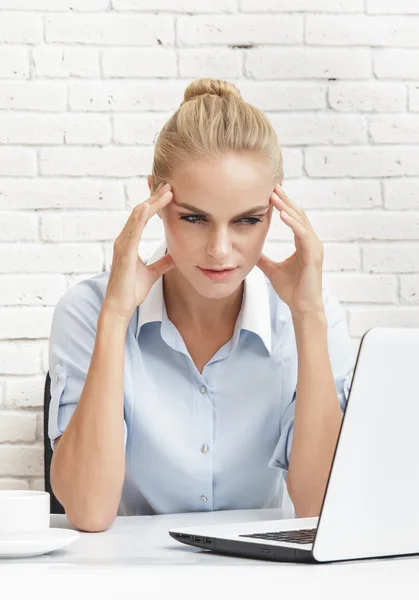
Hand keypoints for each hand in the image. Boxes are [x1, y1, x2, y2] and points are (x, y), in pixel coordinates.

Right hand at [102, 183, 174, 321]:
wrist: (120, 306)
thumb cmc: (131, 290)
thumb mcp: (152, 273)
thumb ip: (162, 263)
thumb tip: (175, 255)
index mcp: (129, 242)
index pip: (142, 216)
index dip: (154, 203)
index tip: (168, 192)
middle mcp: (124, 239)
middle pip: (140, 211)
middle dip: (154, 197)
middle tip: (169, 184)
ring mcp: (122, 244)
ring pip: (137, 216)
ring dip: (152, 202)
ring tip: (167, 191)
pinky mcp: (124, 252)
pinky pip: (133, 229)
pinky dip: (141, 216)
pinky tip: (149, 206)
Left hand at [257, 184, 324, 316]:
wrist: (302, 308)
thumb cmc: (292, 290)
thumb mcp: (272, 269)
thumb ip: (263, 258)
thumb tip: (250, 250)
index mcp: (303, 243)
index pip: (293, 218)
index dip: (282, 205)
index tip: (270, 193)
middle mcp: (311, 242)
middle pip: (298, 215)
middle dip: (285, 200)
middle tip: (272, 185)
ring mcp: (314, 248)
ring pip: (301, 221)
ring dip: (288, 207)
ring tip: (275, 196)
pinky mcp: (314, 256)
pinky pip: (303, 235)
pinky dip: (294, 224)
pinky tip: (283, 215)